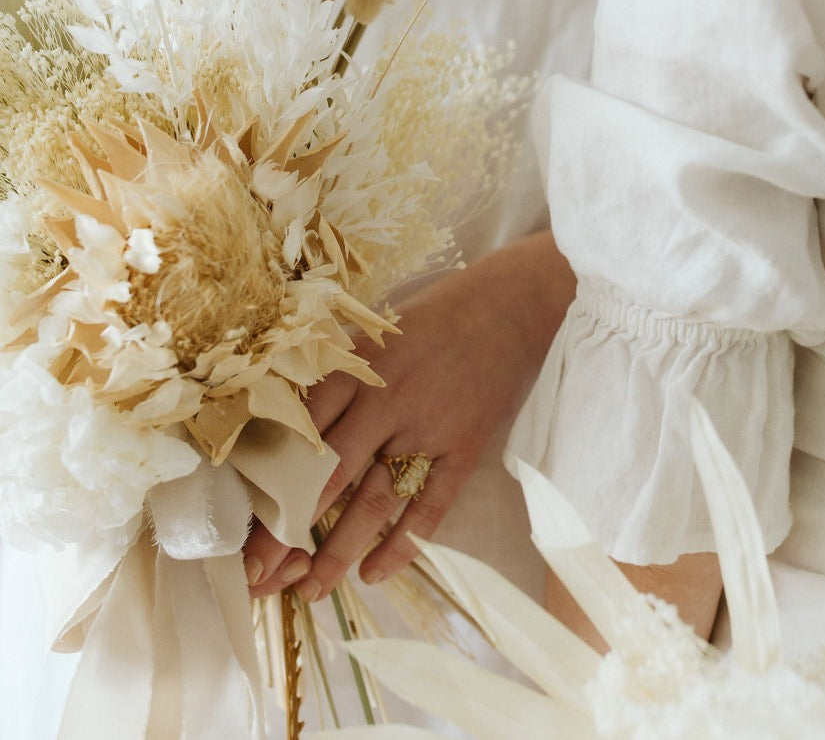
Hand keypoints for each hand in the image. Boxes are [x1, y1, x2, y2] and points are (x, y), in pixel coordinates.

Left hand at [243, 229, 574, 599]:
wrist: (507, 308)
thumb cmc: (432, 318)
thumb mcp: (375, 333)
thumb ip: (336, 376)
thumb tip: (287, 421)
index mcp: (356, 369)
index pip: (299, 434)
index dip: (267, 480)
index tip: (243, 516)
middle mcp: (386, 402)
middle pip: (327, 476)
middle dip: (288, 529)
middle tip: (260, 575)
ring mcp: (427, 429)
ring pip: (374, 501)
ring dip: (340, 550)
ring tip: (312, 589)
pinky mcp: (464, 449)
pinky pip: (429, 507)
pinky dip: (402, 544)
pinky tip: (374, 574)